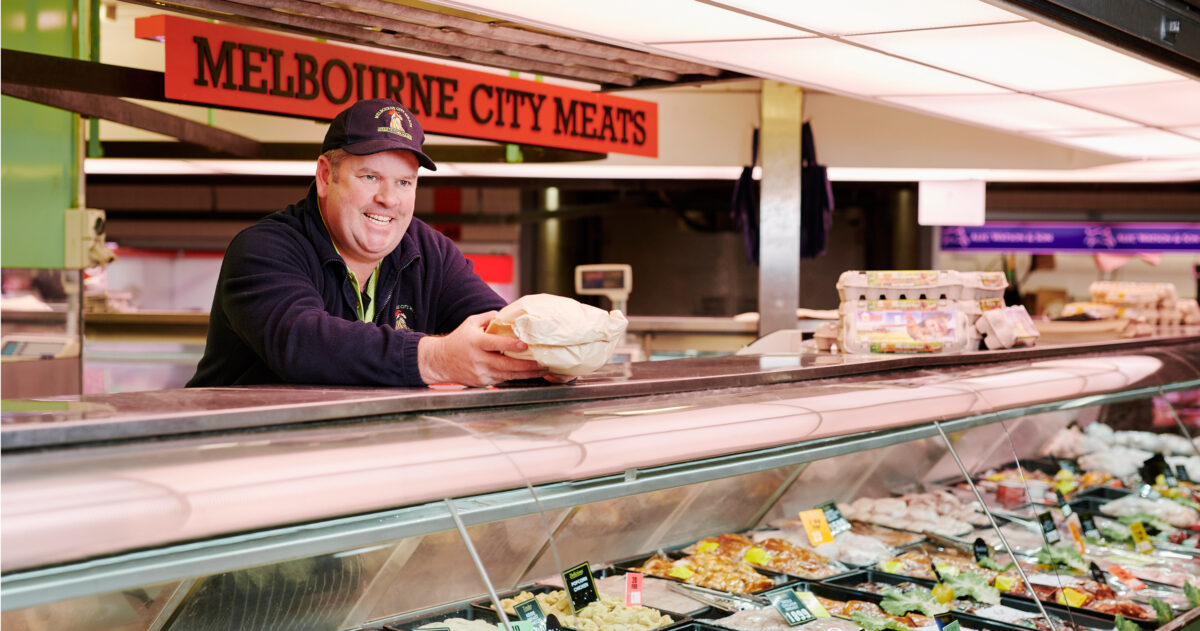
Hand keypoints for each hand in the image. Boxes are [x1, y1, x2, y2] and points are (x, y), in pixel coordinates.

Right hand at [418, 312, 547, 386]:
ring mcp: (480, 373)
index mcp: (476, 342)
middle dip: (526, 366)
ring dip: (526, 374)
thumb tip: (508, 316)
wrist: (440, 361)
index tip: (525, 345)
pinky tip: (529, 375)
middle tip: (543, 363)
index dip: (510, 345)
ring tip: (543, 370)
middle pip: (506, 365)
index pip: (495, 344)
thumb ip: (490, 317)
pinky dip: (516, 377)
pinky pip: (502, 380)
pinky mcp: (482, 382)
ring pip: (507, 375)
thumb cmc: (459, 340)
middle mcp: (478, 359)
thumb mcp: (471, 323)